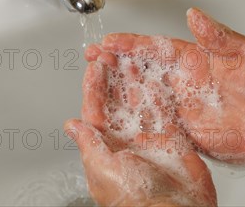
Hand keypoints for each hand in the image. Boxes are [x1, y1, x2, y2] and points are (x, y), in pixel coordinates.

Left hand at [67, 27, 216, 205]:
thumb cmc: (137, 200)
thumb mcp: (104, 169)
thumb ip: (89, 144)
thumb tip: (71, 126)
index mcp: (106, 148)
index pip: (96, 111)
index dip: (94, 87)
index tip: (94, 65)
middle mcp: (126, 141)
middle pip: (118, 102)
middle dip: (114, 77)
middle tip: (112, 54)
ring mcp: (149, 139)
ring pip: (140, 102)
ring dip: (136, 80)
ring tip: (132, 57)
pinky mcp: (172, 140)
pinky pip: (165, 111)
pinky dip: (160, 94)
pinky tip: (156, 77)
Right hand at [90, 8, 244, 171]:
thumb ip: (219, 36)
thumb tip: (194, 14)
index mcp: (195, 59)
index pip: (155, 48)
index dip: (131, 44)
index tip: (110, 41)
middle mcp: (183, 81)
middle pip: (141, 70)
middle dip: (115, 63)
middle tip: (93, 58)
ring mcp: (182, 106)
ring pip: (143, 95)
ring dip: (118, 88)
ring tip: (95, 83)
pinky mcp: (184, 130)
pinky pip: (154, 122)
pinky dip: (134, 118)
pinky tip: (116, 113)